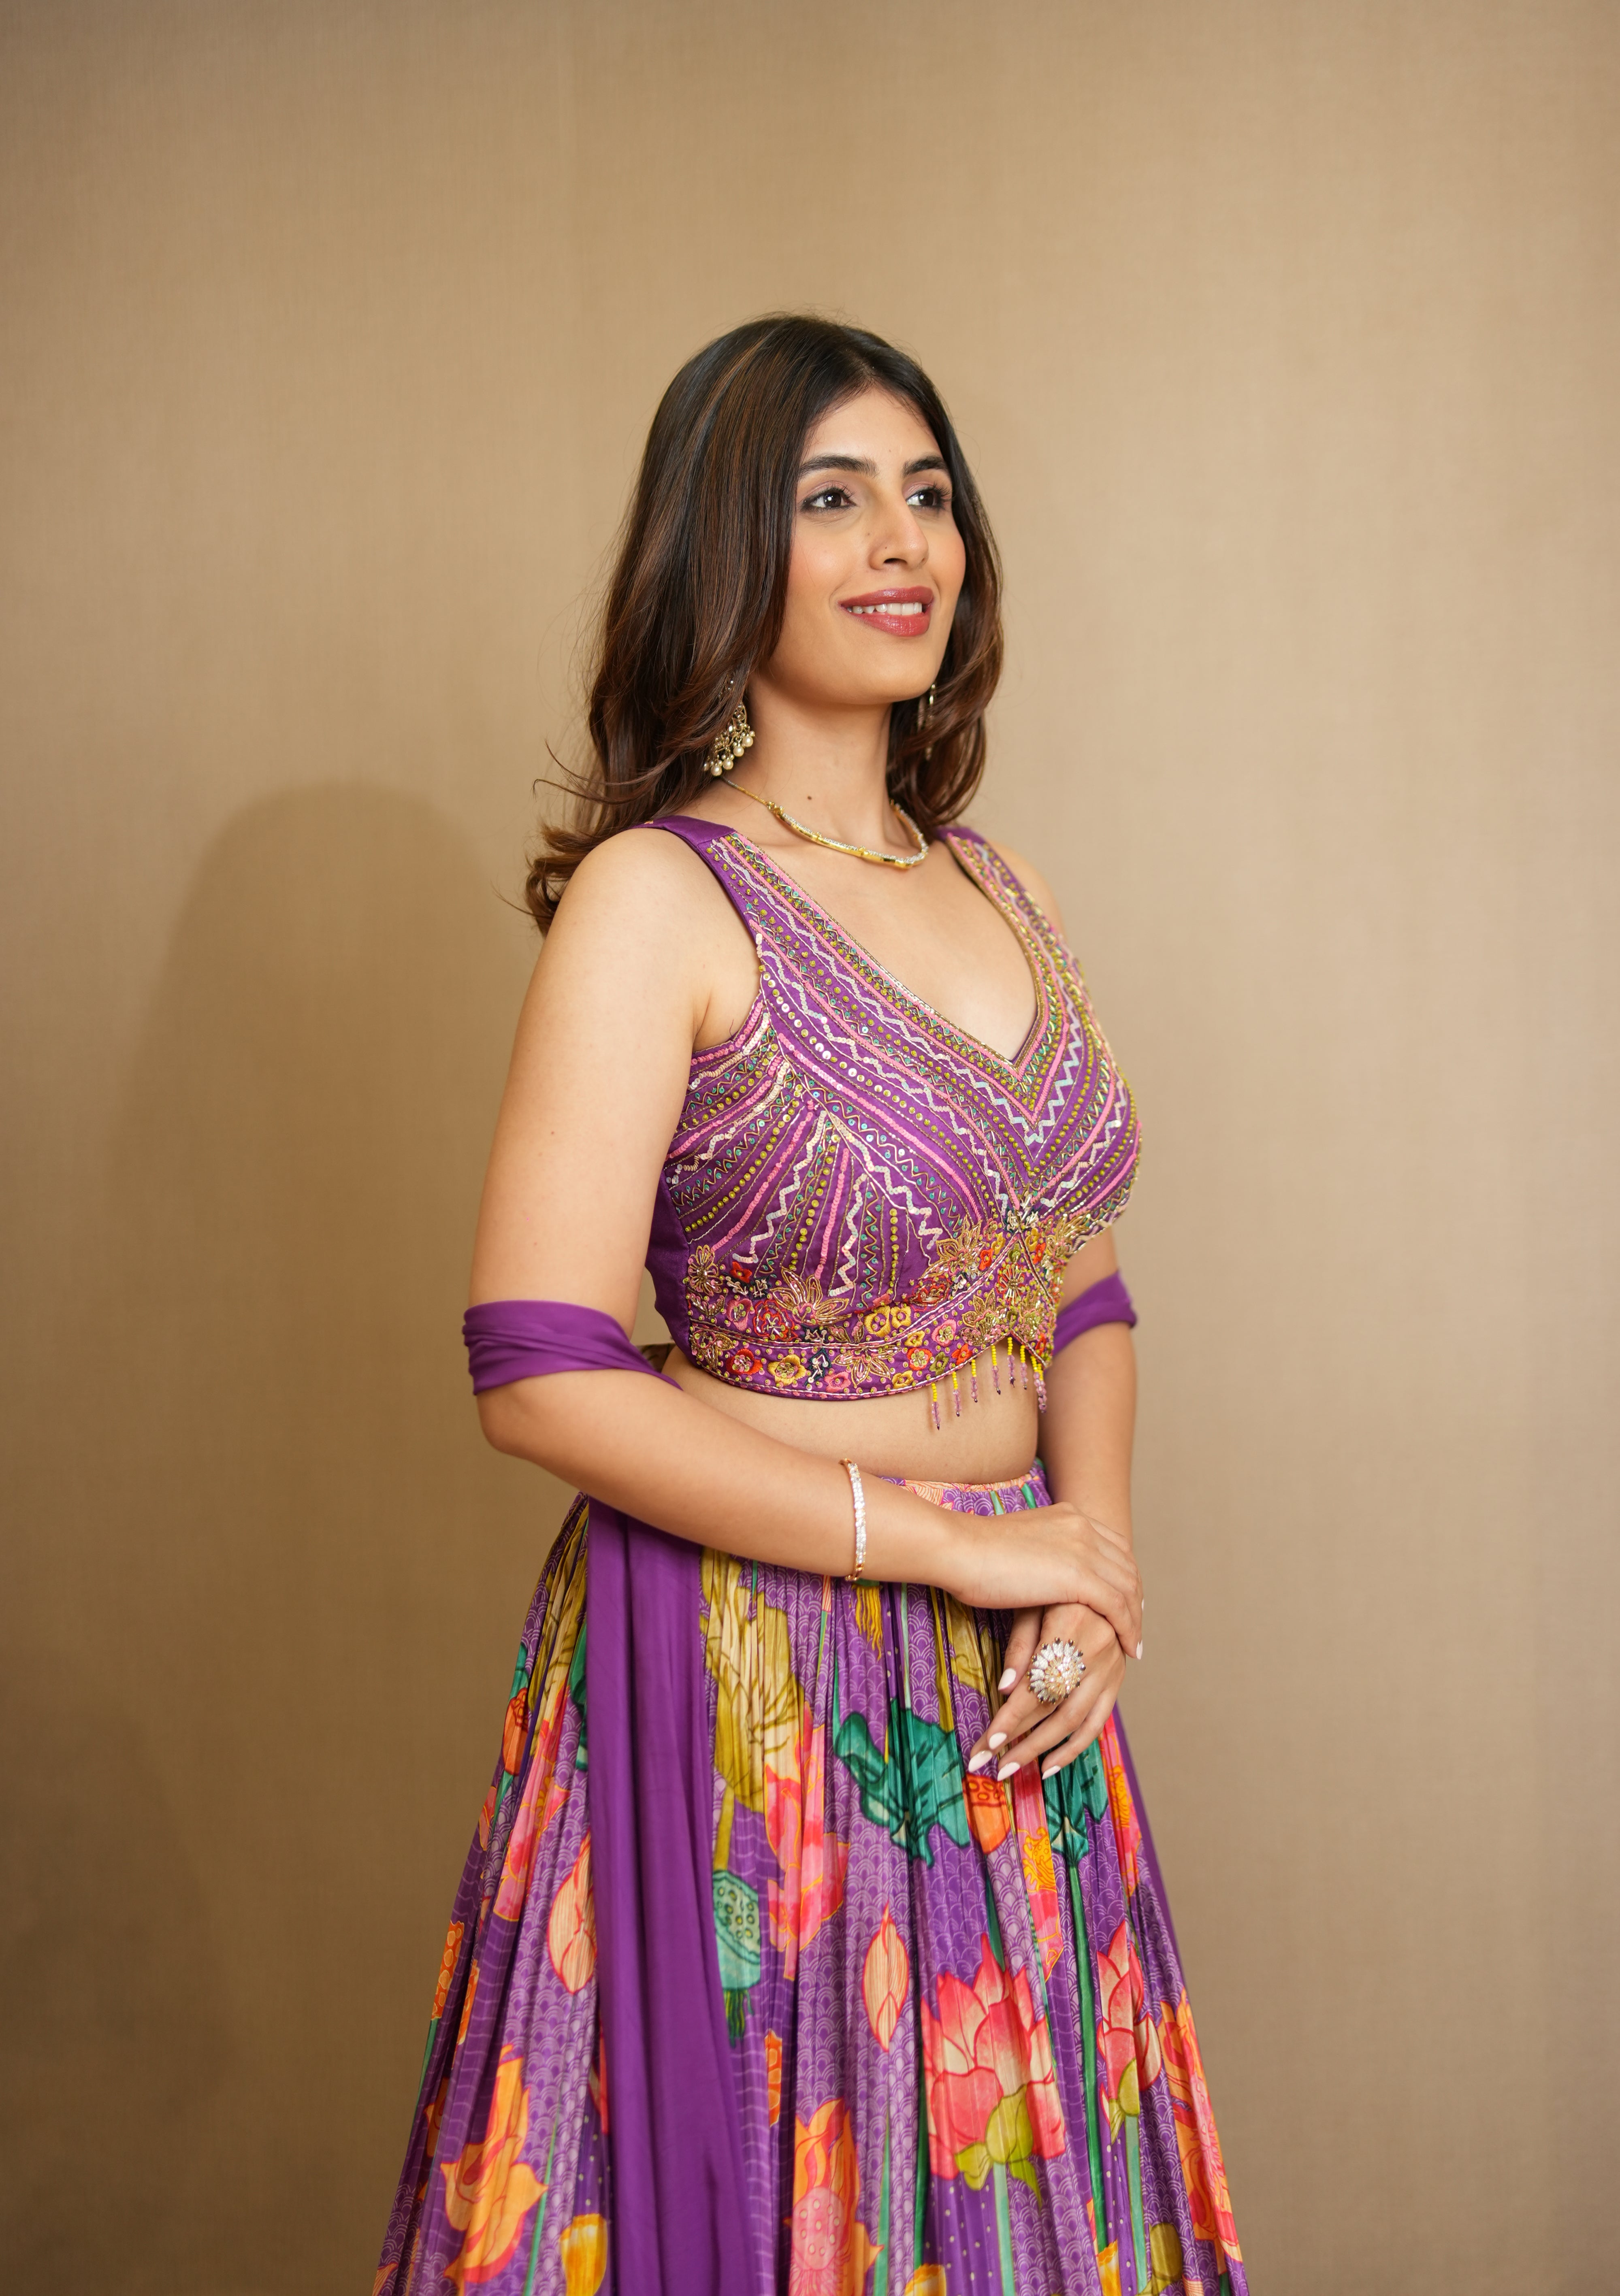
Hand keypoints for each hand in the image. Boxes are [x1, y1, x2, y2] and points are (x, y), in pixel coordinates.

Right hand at [943, 1500, 1141, 1665]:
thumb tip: (1040, 1567)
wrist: (959, 1549)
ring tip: (1133, 1644)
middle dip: (1135, 1598)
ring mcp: (1083, 1550)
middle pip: (1127, 1566)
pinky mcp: (1079, 1577)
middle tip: (1134, 1625)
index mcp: (1069, 1515)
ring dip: (1135, 1619)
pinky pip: (1117, 1608)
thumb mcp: (1019, 1543)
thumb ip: (1041, 1551)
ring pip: (1128, 1589)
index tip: (1125, 1598)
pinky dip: (1128, 1630)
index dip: (1125, 1574)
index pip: (1114, 1545)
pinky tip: (1128, 1649)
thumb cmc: (973, 1551)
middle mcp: (1083, 1527)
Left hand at [967, 1598, 1130, 1782]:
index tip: (988, 1743)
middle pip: (1054, 1708)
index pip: (1036, 1685)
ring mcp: (1111, 1666)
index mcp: (1072, 1626)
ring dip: (1041, 1749)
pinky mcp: (1116, 1678)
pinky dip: (1074, 1747)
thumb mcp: (1029, 1604)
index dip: (1011, 1717)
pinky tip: (1049, 1765)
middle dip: (1020, 1741)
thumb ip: (1019, 1646)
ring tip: (1011, 1769)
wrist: (1095, 1573)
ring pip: (1074, 1720)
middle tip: (992, 1764)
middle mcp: (1097, 1649)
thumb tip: (1006, 1688)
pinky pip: (1097, 1721)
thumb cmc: (1051, 1585)